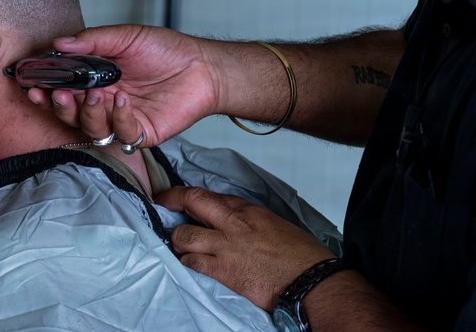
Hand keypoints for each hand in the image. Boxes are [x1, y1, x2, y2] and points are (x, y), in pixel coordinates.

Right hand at [26, 24, 221, 146]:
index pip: (62, 87)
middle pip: (70, 112)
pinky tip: (124, 101)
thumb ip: (93, 41)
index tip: (32, 83)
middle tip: (57, 94)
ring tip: (96, 94)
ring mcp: (121, 119)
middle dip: (59, 106)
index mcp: (95, 79)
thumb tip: (59, 43)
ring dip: (88, 113)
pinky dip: (119, 119)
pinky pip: (121, 134)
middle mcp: (104, 101)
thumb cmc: (166, 50)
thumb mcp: (126, 37)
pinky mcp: (140, 132)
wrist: (202, 66)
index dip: (45, 88)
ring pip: (91, 128)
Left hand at [156, 186, 335, 311]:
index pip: (206, 194)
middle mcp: (233, 224)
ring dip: (178, 242)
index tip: (170, 198)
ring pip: (183, 237)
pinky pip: (191, 264)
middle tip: (163, 213)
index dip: (182, 195)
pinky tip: (192, 266)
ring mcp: (226, 248)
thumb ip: (245, 217)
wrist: (312, 281)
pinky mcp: (224, 273)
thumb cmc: (299, 255)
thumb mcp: (272, 223)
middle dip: (171, 206)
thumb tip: (223, 217)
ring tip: (182, 247)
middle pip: (191, 204)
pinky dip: (187, 264)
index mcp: (247, 210)